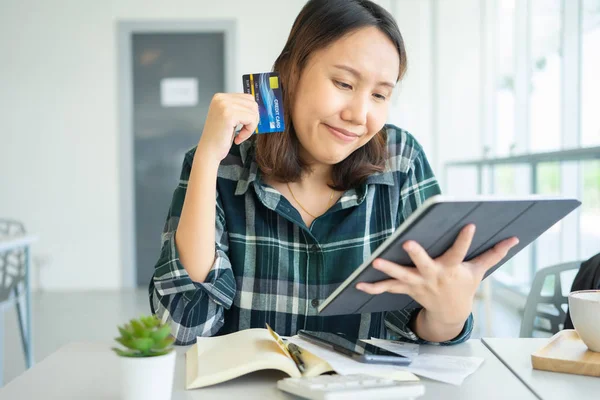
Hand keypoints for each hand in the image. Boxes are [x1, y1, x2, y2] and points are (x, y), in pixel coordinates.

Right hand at [197, 93, 259, 162]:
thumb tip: (258, 108)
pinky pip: (251, 119)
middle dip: (252, 119)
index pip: (247, 98)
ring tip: (241, 135)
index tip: (244, 125)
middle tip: (244, 131)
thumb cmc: (218, 139)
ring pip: (253, 112)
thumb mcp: (230, 119)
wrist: (208, 152)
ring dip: (250, 126)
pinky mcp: (229, 115)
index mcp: (220, 97)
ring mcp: (224, 105)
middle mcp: (221, 98)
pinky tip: (238, 138)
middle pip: (252, 103)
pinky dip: (248, 131)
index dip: (250, 113)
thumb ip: (240, 110)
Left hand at [356, 224, 518, 327]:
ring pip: (402, 276)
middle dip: (417, 254)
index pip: (460, 251)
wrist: (449, 313)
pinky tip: (359, 283)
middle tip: (408, 243)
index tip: (469, 225)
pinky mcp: (406, 289)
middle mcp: (433, 276)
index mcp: (452, 269)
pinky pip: (387, 289)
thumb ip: (493, 254)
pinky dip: (373, 287)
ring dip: (389, 270)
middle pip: (424, 264)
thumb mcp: (478, 272)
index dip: (465, 239)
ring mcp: (418, 283)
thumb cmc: (463, 286)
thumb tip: (515, 239)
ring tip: (376, 262)